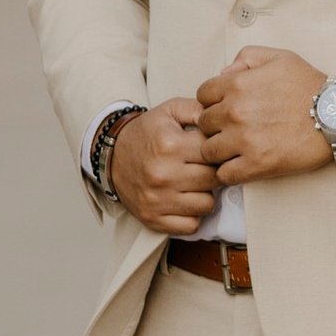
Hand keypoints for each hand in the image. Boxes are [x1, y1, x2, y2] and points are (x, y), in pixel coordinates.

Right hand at [110, 98, 219, 237]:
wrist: (111, 156)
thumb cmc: (146, 134)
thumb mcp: (170, 110)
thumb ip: (200, 109)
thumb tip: (224, 120)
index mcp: (170, 145)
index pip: (215, 153)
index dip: (218, 151)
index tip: (211, 150)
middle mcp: (164, 174)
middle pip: (214, 179)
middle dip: (214, 172)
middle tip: (203, 167)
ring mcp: (158, 200)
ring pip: (207, 205)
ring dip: (205, 194)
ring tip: (194, 183)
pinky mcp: (153, 219)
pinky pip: (191, 226)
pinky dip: (192, 215)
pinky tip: (185, 200)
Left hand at [196, 45, 331, 187]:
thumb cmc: (311, 86)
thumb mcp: (280, 57)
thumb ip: (247, 57)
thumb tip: (224, 72)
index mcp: (237, 85)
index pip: (202, 96)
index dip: (213, 101)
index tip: (226, 108)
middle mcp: (235, 112)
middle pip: (203, 124)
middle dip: (216, 125)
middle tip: (233, 129)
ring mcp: (244, 140)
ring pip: (208, 150)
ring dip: (219, 150)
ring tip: (236, 149)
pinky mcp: (256, 164)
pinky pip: (224, 173)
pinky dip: (229, 171)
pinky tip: (241, 164)